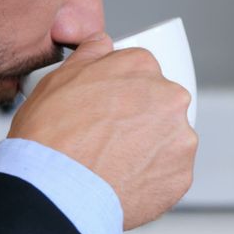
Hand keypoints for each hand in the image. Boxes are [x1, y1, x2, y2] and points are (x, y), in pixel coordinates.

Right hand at [7, 33, 197, 229]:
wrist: (56, 190)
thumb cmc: (51, 136)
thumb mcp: (58, 78)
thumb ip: (89, 54)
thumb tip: (101, 44)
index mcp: (142, 66)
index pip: (140, 73)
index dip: (120, 94)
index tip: (108, 111)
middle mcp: (170, 97)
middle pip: (159, 105)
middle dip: (139, 121)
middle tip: (107, 140)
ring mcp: (180, 138)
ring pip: (167, 140)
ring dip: (147, 150)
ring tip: (112, 164)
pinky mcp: (181, 175)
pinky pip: (169, 174)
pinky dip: (150, 179)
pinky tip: (123, 182)